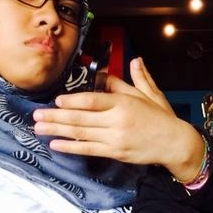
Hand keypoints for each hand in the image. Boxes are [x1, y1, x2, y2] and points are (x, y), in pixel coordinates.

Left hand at [33, 57, 204, 178]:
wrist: (175, 143)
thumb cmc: (161, 118)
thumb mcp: (149, 94)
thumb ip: (137, 78)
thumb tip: (133, 60)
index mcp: (123, 103)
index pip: (92, 100)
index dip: (72, 100)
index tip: (56, 100)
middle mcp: (117, 121)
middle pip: (81, 118)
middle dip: (56, 116)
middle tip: (36, 115)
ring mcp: (115, 138)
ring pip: (81, 134)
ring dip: (57, 130)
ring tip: (39, 128)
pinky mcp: (115, 152)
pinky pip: (89, 149)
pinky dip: (71, 147)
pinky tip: (56, 144)